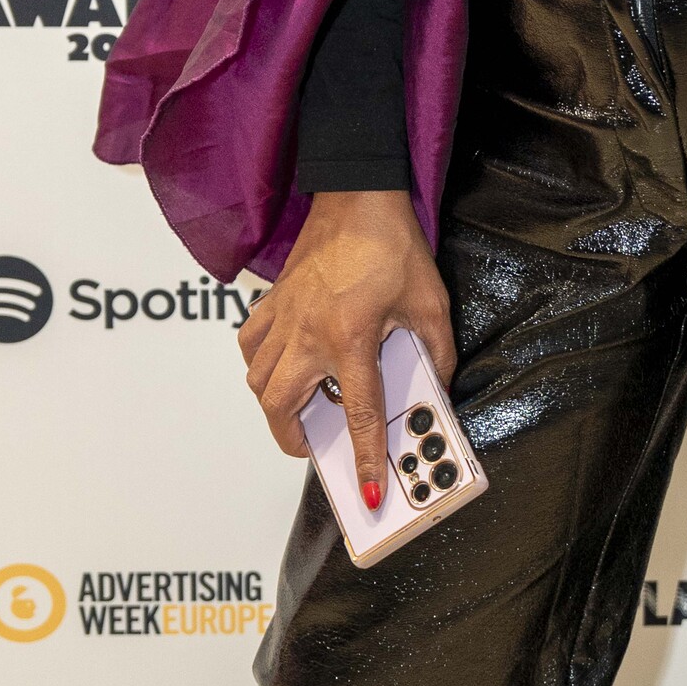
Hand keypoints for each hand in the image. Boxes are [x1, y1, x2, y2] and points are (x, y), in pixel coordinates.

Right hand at [237, 191, 454, 509]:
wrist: (358, 193)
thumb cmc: (394, 245)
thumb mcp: (430, 303)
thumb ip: (436, 352)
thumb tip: (436, 387)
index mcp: (350, 337)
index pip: (356, 413)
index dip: (363, 459)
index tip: (368, 492)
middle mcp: (307, 332)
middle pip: (280, 406)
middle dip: (294, 438)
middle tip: (315, 446)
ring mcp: (283, 315)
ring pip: (257, 379)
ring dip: (275, 405)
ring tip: (300, 409)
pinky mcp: (272, 299)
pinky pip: (250, 344)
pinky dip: (259, 363)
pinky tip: (280, 364)